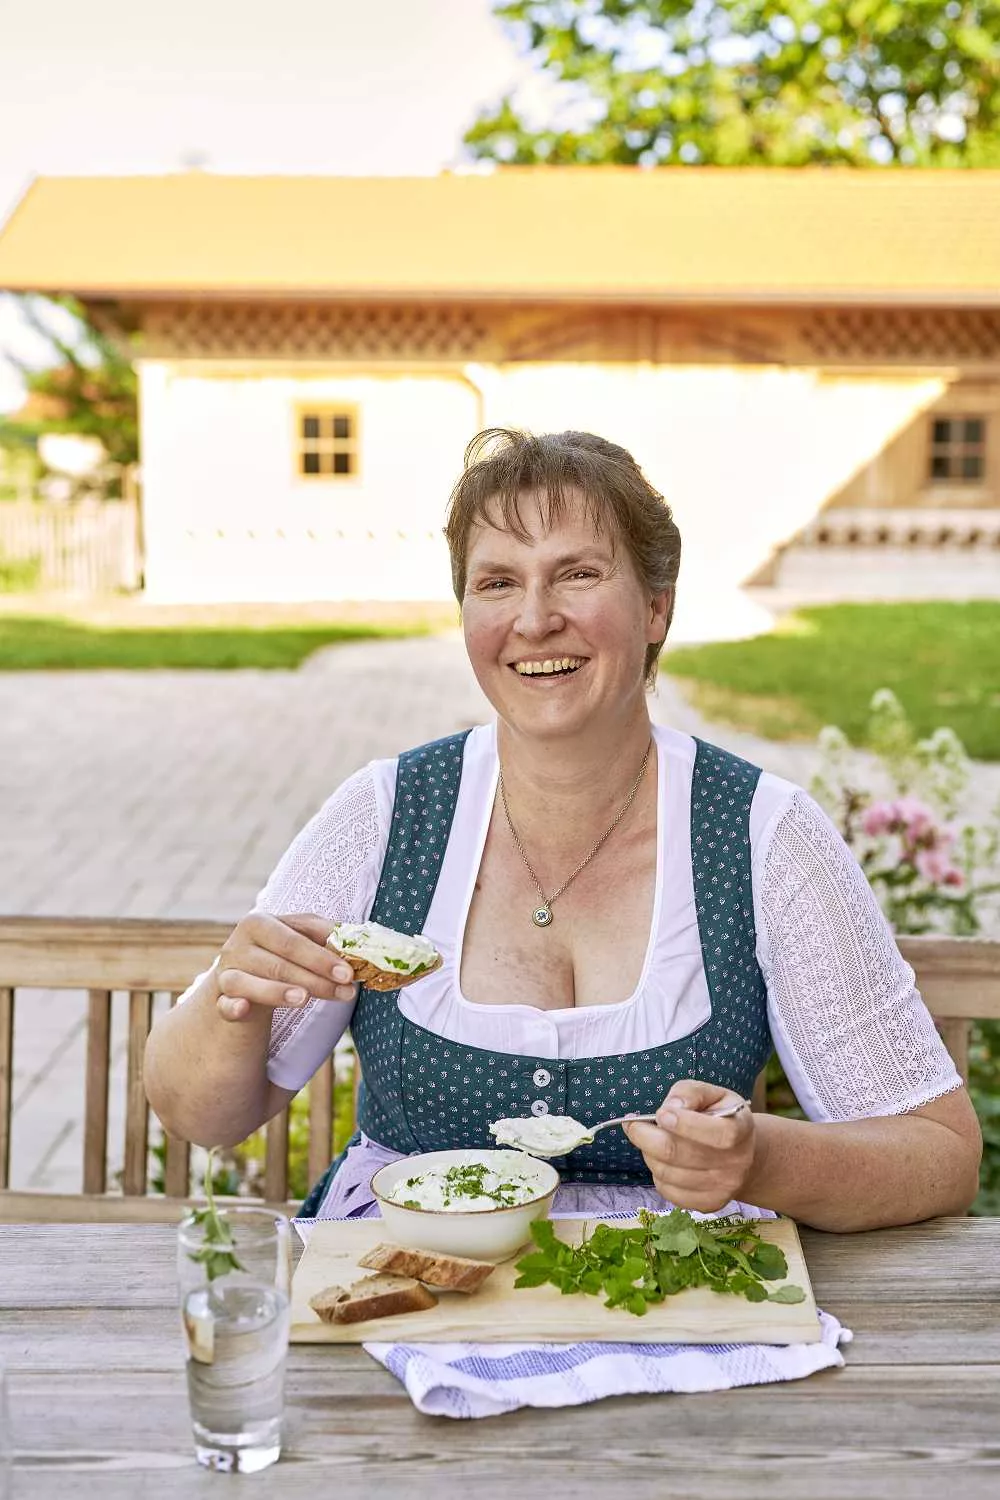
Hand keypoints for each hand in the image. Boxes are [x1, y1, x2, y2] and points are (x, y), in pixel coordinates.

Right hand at [213, 912, 357, 1022]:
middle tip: (344, 990)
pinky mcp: (220, 1000)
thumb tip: (360, 941)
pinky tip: (243, 1008)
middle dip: (315, 976)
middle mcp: (238, 944)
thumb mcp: (298, 944)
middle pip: (279, 960)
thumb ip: (324, 939)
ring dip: (277, 990)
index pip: (295, 937)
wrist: (240, 986)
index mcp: (260, 922)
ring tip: (304, 1000)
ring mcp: (226, 972)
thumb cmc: (278, 960)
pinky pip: (224, 1004)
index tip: (349, 971)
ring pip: (250, 981)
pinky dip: (233, 1006)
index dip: (323, 954)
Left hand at [623, 1079, 756, 1212]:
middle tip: (633, 1124)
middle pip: (677, 1153)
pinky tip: (662, 1160)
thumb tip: (671, 1108)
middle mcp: (736, 1163)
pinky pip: (667, 1190)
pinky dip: (656, 1173)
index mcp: (741, 1129)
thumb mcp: (710, 1093)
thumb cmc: (719, 1117)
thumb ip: (689, 1093)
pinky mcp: (708, 1204)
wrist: (740, 1153)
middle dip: (645, 1136)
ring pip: (667, 1173)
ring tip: (651, 1140)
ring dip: (648, 1154)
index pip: (717, 1134)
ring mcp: (723, 1188)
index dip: (684, 1124)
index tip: (661, 1114)